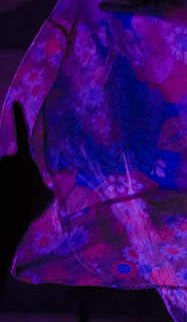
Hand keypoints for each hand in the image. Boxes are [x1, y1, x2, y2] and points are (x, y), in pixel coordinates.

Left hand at [1, 101, 53, 238]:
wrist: (10, 218)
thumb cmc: (31, 205)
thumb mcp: (47, 195)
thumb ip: (42, 186)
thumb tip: (39, 188)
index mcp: (24, 159)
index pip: (22, 134)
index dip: (19, 118)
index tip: (16, 103)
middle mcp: (6, 161)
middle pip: (9, 166)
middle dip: (13, 178)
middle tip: (20, 196)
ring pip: (2, 177)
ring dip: (7, 187)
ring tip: (13, 203)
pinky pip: (3, 185)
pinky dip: (5, 193)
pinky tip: (7, 203)